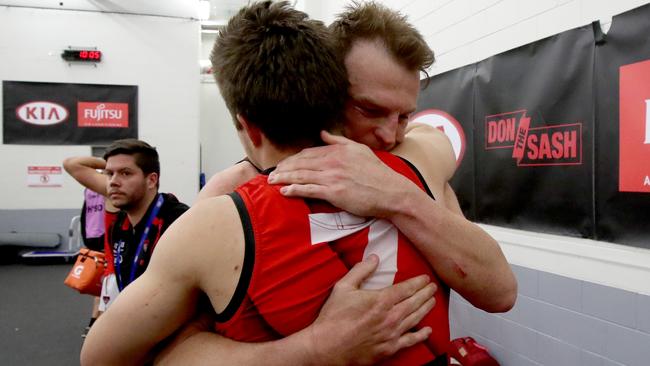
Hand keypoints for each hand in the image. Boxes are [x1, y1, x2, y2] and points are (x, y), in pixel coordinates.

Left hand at [268, 131, 411, 217]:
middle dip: (284, 168)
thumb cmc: (378, 174)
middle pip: (301, 163)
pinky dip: (294, 190)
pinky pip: (309, 190)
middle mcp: (333, 162)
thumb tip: (323, 132)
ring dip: (284, 178)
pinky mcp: (334, 192)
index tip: (283, 164)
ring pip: (301, 176)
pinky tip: (284, 191)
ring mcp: (333, 177)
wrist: (392, 192)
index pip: (309, 153)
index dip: (293, 159)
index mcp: (338, 151)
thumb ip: (339, 141)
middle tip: (271, 174)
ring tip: (272, 181)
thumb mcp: (360, 150)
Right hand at [307, 254, 435, 364]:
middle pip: (415, 302)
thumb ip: (361, 270)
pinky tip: (427, 330)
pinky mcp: (389, 349)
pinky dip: (421, 335)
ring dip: (426, 309)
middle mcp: (390, 317)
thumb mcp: (343, 287)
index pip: (407, 288)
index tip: (426, 278)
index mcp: (381, 301)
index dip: (418, 282)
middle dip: (426, 293)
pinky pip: (410, 341)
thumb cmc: (333, 318)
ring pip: (415, 319)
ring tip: (432, 301)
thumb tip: (374, 258)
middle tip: (432, 287)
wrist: (327, 346)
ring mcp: (391, 334)